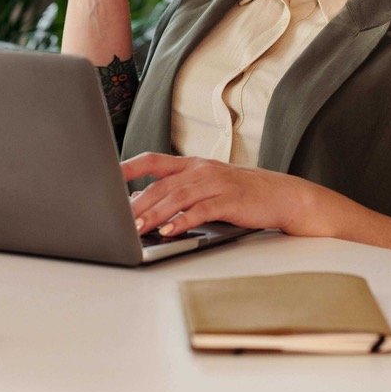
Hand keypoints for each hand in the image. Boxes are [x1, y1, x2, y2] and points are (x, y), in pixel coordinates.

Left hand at [121, 152, 314, 236]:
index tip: (107, 174)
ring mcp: (216, 183)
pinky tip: (170, 231)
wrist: (282, 195)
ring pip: (178, 197)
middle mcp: (202, 169)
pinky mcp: (230, 200)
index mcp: (193, 164)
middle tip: (117, 218)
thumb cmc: (242, 193)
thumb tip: (142, 201)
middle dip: (138, 202)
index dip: (130, 165)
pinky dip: (184, 221)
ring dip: (155, 213)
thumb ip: (177, 192)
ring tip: (137, 228)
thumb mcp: (207, 186)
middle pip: (162, 184)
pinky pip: (202, 210)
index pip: (154, 160)